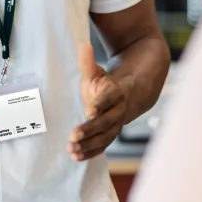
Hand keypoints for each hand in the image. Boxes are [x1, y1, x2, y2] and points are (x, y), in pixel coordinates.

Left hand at [68, 43, 127, 161]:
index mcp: (116, 92)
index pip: (109, 99)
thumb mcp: (98, 72)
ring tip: (72, 148)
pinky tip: (76, 156)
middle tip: (74, 135)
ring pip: (105, 137)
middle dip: (90, 129)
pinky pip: (102, 146)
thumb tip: (83, 44)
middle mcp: (119, 111)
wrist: (129, 96)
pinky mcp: (111, 135)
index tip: (89, 110)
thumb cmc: (107, 84)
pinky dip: (90, 152)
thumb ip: (88, 62)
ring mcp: (116, 125)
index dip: (100, 104)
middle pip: (106, 122)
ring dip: (89, 144)